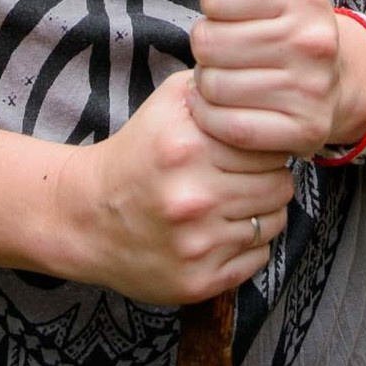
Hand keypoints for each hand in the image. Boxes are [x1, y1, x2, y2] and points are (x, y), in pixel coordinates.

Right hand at [47, 72, 293, 305]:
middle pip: (280, 185)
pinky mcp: (199, 281)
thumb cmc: (136, 154)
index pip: (270, 146)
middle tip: (244, 177)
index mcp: (187, 147)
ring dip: (261, 212)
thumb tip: (265, 84)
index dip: (265, 144)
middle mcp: (193, 197)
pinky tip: (222, 232)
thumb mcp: (166, 104)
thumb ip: (215, 86)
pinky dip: (249, 245)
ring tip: (232, 203)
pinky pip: (259, 258)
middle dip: (268, 178)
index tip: (250, 148)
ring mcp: (197, 244)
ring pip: (275, 222)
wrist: (86, 217)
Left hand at [187, 0, 365, 158]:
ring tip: (228, 76)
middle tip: (226, 50)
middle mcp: (313, 40)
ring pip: (213, 87)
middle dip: (207, 46)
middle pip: (207, 43)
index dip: (214, 3)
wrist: (336, 77)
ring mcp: (312, 89)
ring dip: (208, 83)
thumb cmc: (286, 18)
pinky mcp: (305, 130)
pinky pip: (228, 127)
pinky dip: (213, 118)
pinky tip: (224, 106)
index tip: (231, 11)